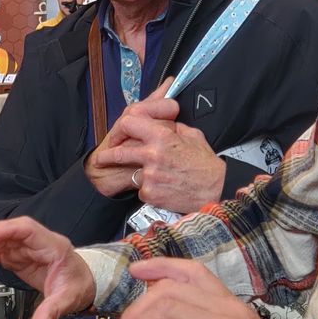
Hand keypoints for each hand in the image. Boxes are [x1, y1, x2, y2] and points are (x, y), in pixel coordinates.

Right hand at [0, 217, 95, 318]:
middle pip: (2, 234)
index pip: (25, 228)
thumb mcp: (68, 299)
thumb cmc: (77, 284)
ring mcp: (22, 248)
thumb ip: (52, 311)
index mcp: (50, 245)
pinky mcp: (15, 256)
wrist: (81, 283)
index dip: (3, 230)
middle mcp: (33, 242)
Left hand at [89, 97, 226, 212]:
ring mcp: (150, 176)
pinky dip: (150, 190)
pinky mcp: (150, 194)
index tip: (117, 136)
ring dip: (140, 176)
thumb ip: (171, 128)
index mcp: (162, 137)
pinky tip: (166, 189)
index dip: (121, 129)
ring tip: (159, 178)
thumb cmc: (205, 163)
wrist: (216, 189)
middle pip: (119, 152)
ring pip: (133, 174)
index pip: (129, 124)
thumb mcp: (192, 135)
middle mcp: (152, 155)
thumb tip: (160, 123)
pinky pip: (142, 190)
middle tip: (100, 159)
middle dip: (107, 156)